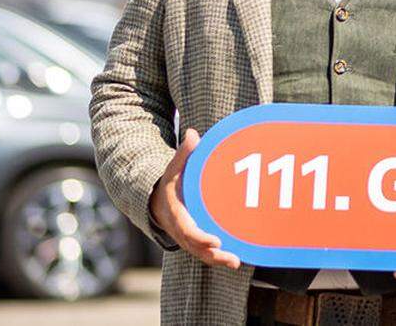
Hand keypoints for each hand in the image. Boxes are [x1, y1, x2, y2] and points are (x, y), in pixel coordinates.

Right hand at [150, 128, 240, 268]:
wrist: (155, 201)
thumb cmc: (170, 182)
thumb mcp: (173, 167)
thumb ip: (183, 153)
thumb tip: (193, 133)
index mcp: (175, 213)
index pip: (186, 229)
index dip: (200, 237)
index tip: (215, 241)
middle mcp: (180, 230)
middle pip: (195, 247)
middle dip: (212, 254)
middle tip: (231, 258)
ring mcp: (188, 238)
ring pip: (201, 254)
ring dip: (218, 260)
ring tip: (237, 262)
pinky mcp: (196, 241)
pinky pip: (207, 252)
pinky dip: (220, 257)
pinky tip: (240, 258)